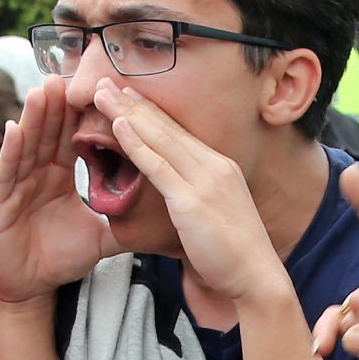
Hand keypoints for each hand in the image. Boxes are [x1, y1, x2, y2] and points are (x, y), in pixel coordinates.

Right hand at [0, 76, 114, 305]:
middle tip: (67, 76)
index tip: (96, 90)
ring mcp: (16, 185)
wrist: (30, 287)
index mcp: (59, 177)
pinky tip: (15, 129)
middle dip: (56, 106)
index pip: (71, 139)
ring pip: (27, 146)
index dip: (81, 116)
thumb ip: (123, 224)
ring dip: (34, 118)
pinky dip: (11, 151)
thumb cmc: (58, 260)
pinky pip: (6, 172)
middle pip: (48, 134)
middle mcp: (37, 174)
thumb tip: (161, 218)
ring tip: (42, 90)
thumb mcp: (98, 240)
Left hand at [91, 80, 284, 306]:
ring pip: (160, 138)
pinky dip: (137, 144)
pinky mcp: (193, 202)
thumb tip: (174, 194)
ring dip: (127, 113)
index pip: (178, 132)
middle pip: (166, 126)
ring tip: (101, 93)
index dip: (149, 111)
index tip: (126, 94)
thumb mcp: (213, 215)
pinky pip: (159, 167)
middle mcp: (213, 166)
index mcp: (219, 167)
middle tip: (103, 81)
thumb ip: (194, 197)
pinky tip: (118, 127)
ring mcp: (204, 181)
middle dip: (133, 102)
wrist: (257, 278)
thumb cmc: (233, 256)